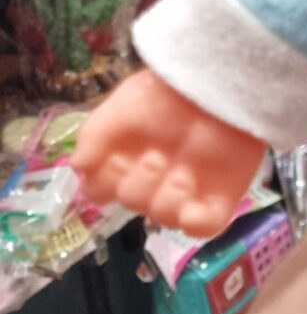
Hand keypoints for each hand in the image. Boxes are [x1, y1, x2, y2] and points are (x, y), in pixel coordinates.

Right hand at [73, 70, 266, 236]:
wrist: (216, 85)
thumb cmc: (163, 93)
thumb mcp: (120, 106)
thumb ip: (94, 136)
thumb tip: (79, 168)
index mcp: (124, 157)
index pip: (101, 191)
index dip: (104, 184)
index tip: (114, 162)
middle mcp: (153, 177)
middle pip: (132, 202)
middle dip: (140, 183)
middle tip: (156, 157)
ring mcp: (187, 189)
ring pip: (163, 216)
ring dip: (166, 199)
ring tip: (181, 173)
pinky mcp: (220, 196)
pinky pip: (204, 228)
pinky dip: (195, 223)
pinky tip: (192, 206)